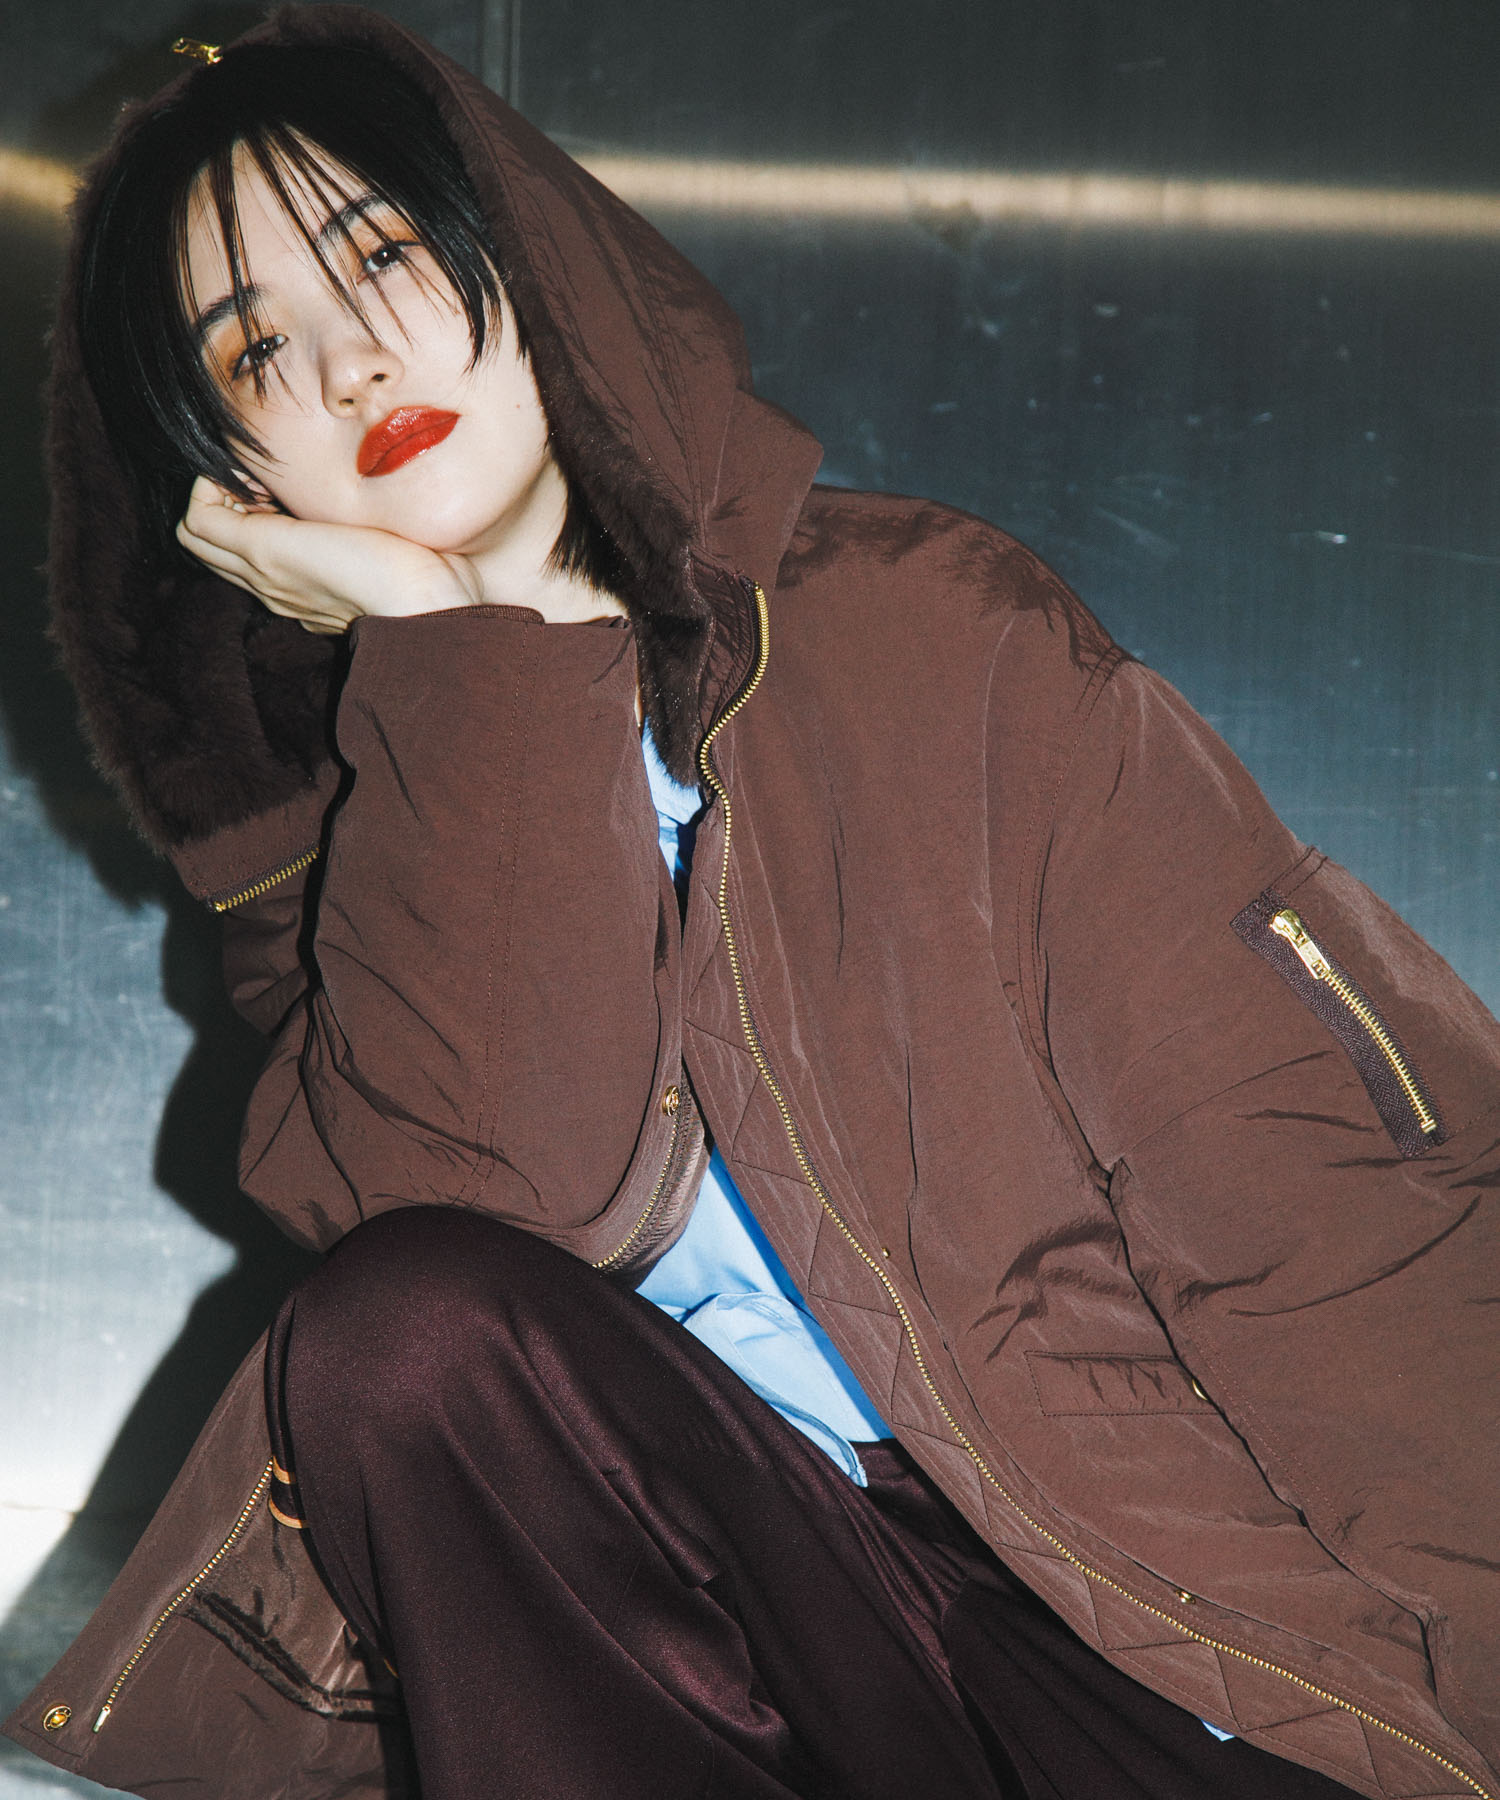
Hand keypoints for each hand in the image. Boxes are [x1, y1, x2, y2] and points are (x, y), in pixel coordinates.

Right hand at [176, 477, 480, 632]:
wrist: (430, 605)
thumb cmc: (428, 577)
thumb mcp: (392, 550)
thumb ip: (373, 532)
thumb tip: (384, 501)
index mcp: (303, 589)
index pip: (249, 555)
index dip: (253, 512)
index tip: (287, 488)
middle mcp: (275, 586)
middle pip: (212, 545)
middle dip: (228, 501)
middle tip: (268, 479)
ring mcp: (264, 571)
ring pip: (198, 533)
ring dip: (219, 493)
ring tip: (263, 476)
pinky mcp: (264, 552)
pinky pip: (199, 517)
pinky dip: (213, 486)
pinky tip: (258, 474)